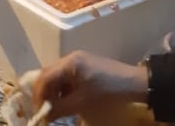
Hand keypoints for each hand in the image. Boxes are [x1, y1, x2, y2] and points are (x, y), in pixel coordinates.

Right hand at [31, 51, 147, 117]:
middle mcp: (71, 58)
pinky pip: (67, 77)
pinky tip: (68, 101)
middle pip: (48, 74)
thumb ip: (60, 108)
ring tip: (56, 107)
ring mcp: (79, 61)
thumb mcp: (83, 102)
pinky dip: (64, 90)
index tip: (38, 111)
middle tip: (44, 109)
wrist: (136, 84)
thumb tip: (44, 116)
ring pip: (57, 76)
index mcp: (69, 63)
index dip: (38, 95)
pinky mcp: (86, 66)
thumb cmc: (109, 92)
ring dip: (54, 92)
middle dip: (44, 93)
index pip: (44, 77)